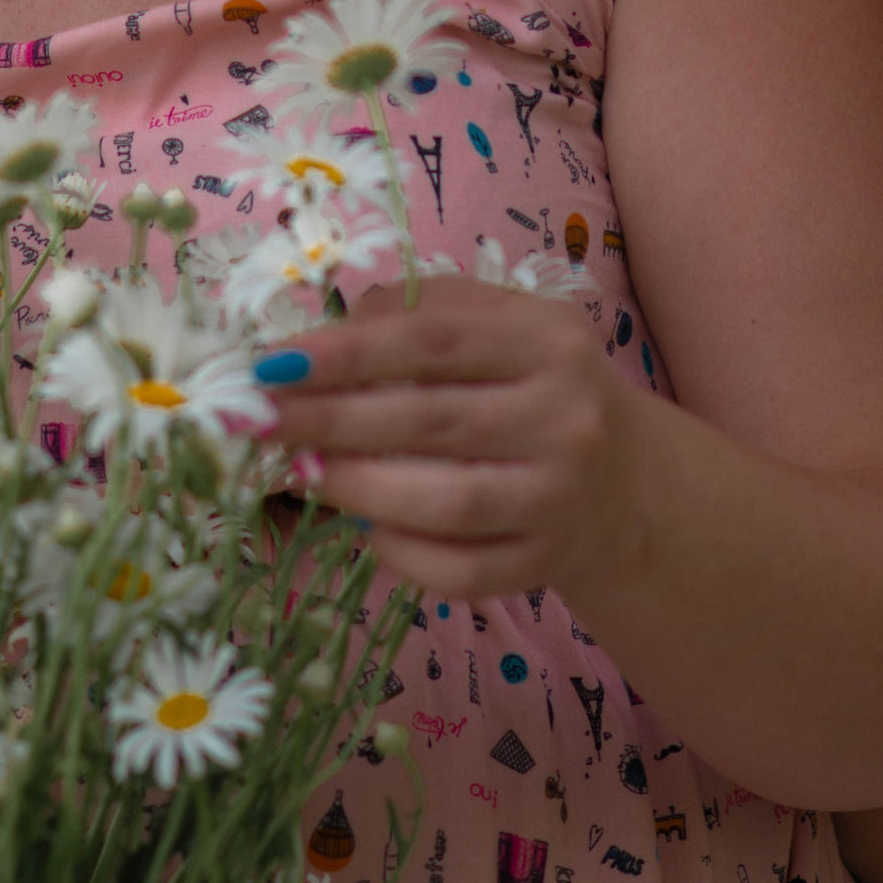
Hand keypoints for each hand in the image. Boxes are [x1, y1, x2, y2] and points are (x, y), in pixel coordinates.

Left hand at [254, 274, 644, 601]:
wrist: (623, 480)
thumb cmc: (534, 384)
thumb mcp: (500, 324)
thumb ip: (421, 311)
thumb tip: (326, 336)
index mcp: (548, 341)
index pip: (436, 340)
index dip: (350, 353)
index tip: (274, 364)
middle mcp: (564, 418)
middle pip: (432, 421)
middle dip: (331, 421)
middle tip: (259, 421)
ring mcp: (558, 498)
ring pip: (446, 502)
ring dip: (357, 488)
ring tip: (301, 470)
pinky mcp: (544, 563)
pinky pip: (460, 571)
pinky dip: (400, 553)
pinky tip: (363, 528)